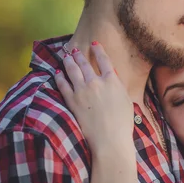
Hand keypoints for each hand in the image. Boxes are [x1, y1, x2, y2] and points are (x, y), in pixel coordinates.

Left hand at [55, 42, 134, 158]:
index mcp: (112, 81)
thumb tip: (113, 75)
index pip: (104, 60)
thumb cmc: (123, 123)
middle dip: (79, 55)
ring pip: (72, 70)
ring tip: (65, 56)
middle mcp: (96, 82)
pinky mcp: (72, 100)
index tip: (94, 44)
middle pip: (85, 63)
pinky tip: (57, 72)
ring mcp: (82, 90)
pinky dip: (59, 77)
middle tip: (74, 50)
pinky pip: (63, 84)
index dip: (98, 50)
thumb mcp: (126, 100)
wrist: (109, 138)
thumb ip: (119, 86)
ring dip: (68, 61)